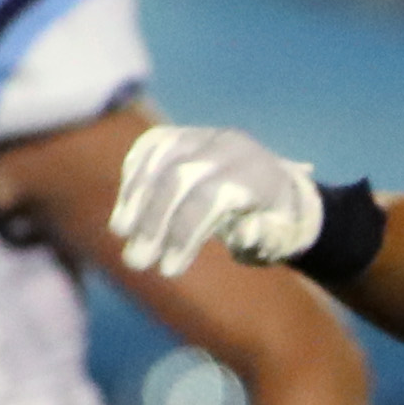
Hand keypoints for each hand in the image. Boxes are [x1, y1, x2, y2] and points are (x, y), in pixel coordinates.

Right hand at [112, 123, 323, 276]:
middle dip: (154, 220)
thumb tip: (244, 233)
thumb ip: (266, 238)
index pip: (210, 198)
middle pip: (179, 177)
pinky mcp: (184, 133)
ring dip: (136, 197)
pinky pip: (151, 146)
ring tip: (122, 233)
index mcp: (257, 174)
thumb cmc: (276, 224)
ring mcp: (204, 135)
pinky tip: (126, 206)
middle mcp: (230, 146)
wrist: (278, 186)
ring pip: (160, 157)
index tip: (168, 270)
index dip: (184, 234)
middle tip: (137, 261)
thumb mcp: (281, 239)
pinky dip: (135, 175)